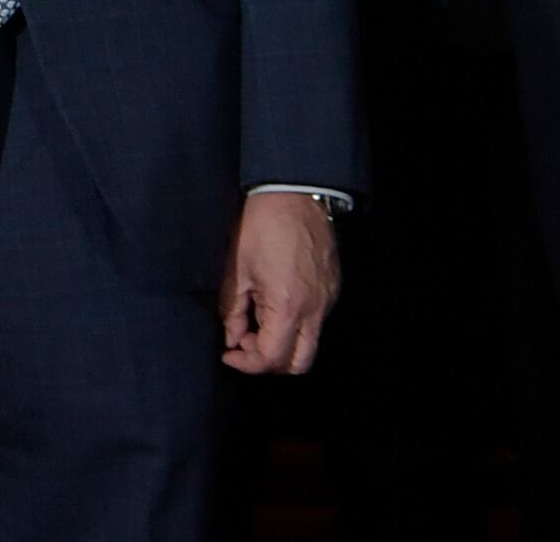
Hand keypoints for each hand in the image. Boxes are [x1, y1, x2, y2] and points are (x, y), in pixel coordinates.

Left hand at [224, 193, 338, 376]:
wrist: (294, 196)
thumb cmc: (260, 228)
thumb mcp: (236, 269)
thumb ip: (232, 310)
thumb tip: (231, 337)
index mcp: (288, 307)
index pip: (272, 357)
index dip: (247, 364)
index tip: (228, 354)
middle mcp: (315, 311)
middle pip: (299, 363)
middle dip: (269, 362)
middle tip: (244, 343)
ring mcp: (328, 301)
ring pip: (309, 344)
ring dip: (281, 344)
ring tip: (254, 320)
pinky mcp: (331, 290)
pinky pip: (315, 322)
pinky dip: (293, 325)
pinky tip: (270, 305)